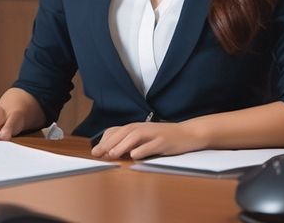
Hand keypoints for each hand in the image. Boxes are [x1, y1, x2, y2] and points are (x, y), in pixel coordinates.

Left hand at [90, 122, 205, 159]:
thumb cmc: (163, 137)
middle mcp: (143, 128)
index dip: (105, 140)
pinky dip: (142, 150)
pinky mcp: (164, 142)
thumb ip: (130, 141)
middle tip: (98, 154)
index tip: (95, 151)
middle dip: (108, 143)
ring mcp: (154, 134)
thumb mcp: (145, 137)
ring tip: (112, 155)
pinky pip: (151, 146)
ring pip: (134, 137)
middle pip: (123, 133)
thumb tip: (111, 150)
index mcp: (136, 127)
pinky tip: (134, 156)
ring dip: (122, 146)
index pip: (117, 130)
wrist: (187, 133)